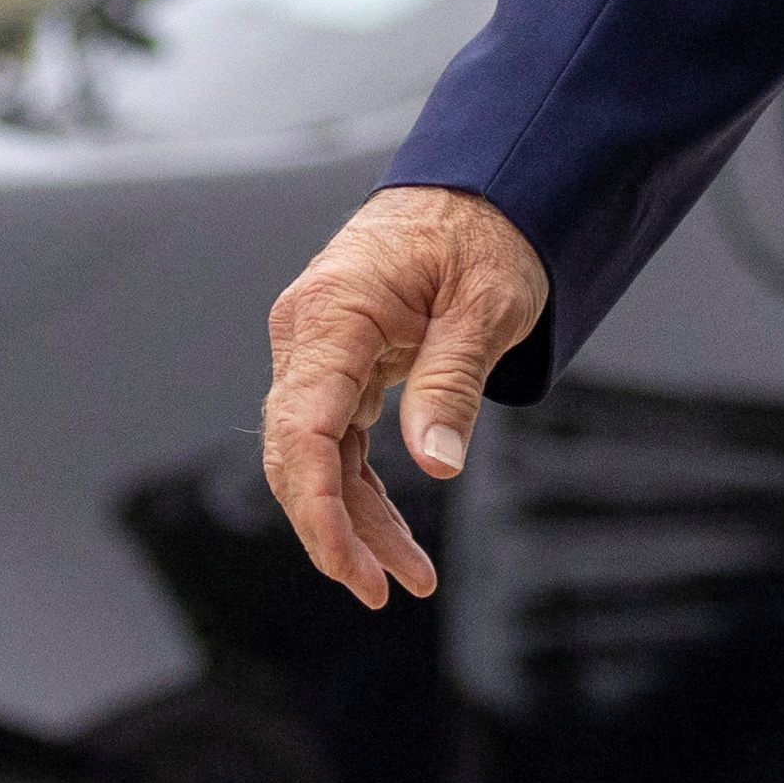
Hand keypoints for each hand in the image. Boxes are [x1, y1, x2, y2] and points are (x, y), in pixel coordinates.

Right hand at [260, 185, 546, 606]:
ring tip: (410, 580)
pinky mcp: (338, 367)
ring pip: (317, 458)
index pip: (302, 426)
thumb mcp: (487, 305)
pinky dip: (363, 493)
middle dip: (332, 531)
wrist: (477, 190)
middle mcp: (309, 333)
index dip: (316, 507)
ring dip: (354, 522)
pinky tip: (395, 539)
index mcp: (334, 311)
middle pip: (296, 453)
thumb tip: (436, 466)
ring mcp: (318, 351)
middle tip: (380, 592)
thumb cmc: (482, 234)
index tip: (349, 566)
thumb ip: (453, 383)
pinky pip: (339, 443)